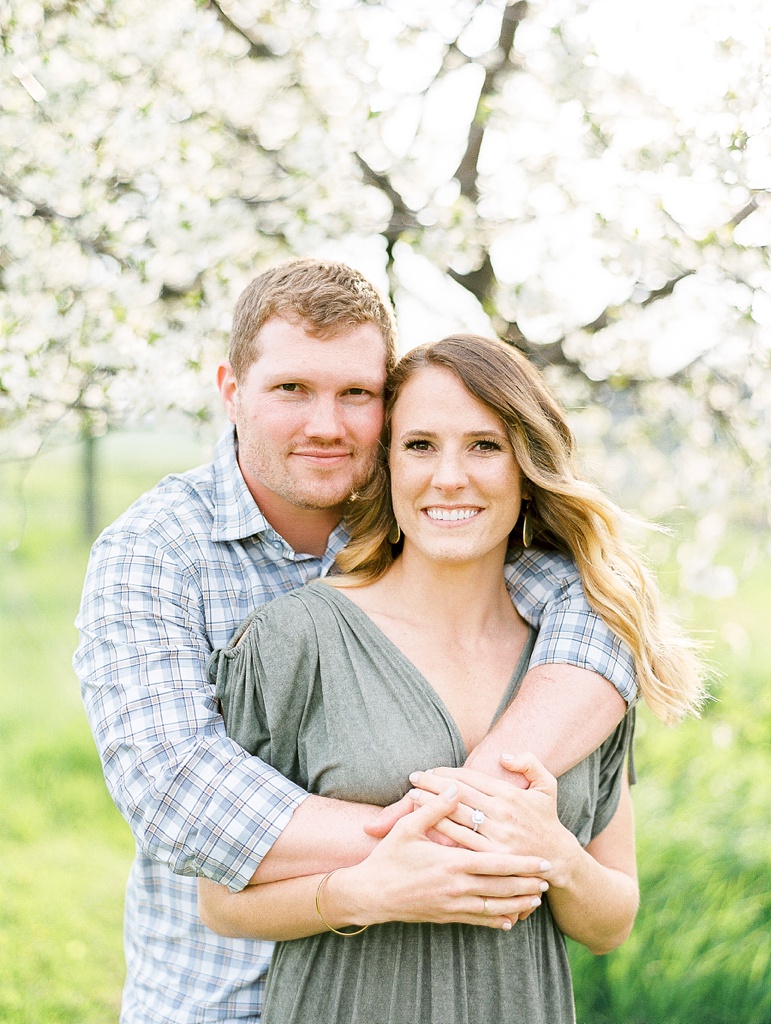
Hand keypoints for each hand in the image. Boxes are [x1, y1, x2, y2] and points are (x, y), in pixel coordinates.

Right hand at [340, 783, 549, 930]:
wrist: (370, 894)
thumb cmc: (388, 857)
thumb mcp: (408, 827)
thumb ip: (435, 808)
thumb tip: (455, 788)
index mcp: (452, 864)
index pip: (496, 865)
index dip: (522, 864)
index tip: (542, 861)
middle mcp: (457, 887)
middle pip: (502, 888)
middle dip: (527, 884)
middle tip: (548, 880)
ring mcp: (452, 905)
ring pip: (494, 907)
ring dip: (517, 903)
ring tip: (536, 898)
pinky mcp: (446, 917)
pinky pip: (478, 920)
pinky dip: (497, 920)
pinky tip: (510, 919)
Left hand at [407, 754, 579, 886]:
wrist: (557, 859)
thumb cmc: (547, 820)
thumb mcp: (547, 785)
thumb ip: (529, 763)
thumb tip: (503, 755)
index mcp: (510, 794)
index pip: (470, 777)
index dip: (447, 772)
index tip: (431, 769)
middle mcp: (501, 813)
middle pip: (458, 793)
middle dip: (432, 783)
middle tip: (413, 777)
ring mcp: (496, 836)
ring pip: (455, 815)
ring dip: (431, 804)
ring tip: (412, 796)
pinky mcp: (491, 857)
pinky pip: (460, 840)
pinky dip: (441, 830)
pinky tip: (425, 824)